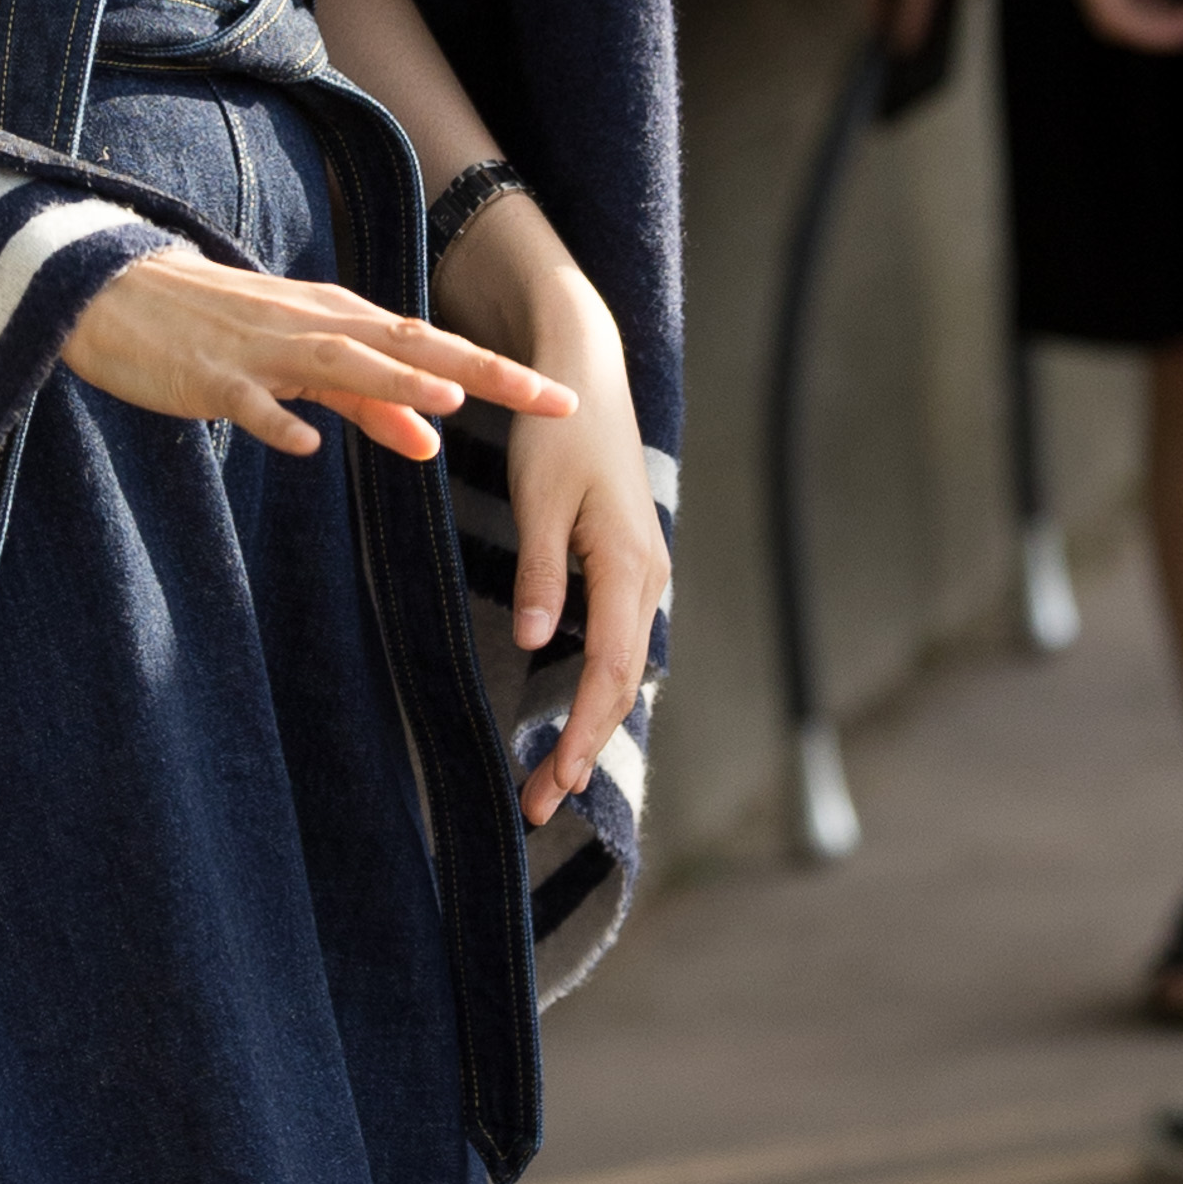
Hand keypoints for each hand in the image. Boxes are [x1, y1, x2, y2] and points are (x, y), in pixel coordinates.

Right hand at [62, 238, 567, 475]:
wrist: (114, 295)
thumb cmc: (214, 332)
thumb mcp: (301, 366)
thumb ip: (368, 404)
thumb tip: (431, 440)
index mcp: (340, 323)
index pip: (435, 347)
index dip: (500, 372)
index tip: (563, 400)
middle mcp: (313, 326)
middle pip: (409, 347)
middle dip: (483, 371)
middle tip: (548, 399)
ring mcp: (260, 350)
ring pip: (338, 365)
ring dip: (392, 383)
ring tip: (449, 399)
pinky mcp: (210, 377)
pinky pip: (247, 403)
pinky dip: (275, 422)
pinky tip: (303, 447)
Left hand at [433, 202, 669, 824]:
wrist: (587, 375)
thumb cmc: (558, 434)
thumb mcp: (540, 499)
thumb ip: (541, 572)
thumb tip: (538, 644)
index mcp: (627, 566)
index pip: (609, 671)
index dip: (582, 732)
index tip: (553, 781)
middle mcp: (647, 579)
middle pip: (619, 686)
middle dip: (580, 749)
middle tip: (536, 807)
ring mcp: (642, 577)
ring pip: (621, 672)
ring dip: (586, 727)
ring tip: (545, 781)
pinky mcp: (627, 572)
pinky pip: (617, 647)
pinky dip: (593, 693)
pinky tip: (566, 721)